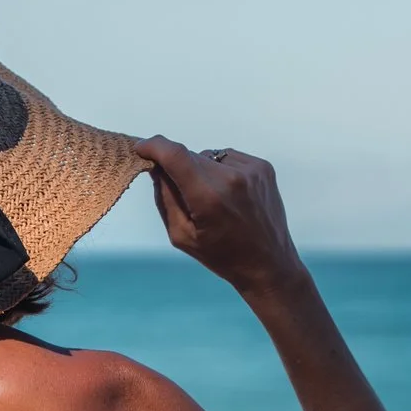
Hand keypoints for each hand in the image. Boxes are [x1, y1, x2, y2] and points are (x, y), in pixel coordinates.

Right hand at [133, 137, 306, 298]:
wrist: (268, 264)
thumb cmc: (222, 255)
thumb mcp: (182, 236)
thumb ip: (165, 199)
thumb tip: (156, 167)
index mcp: (208, 198)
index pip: (175, 155)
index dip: (153, 146)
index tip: (141, 148)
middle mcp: (231, 179)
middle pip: (190, 156)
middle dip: (178, 167)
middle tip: (184, 193)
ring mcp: (251, 171)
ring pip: (209, 156)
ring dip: (201, 170)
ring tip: (213, 199)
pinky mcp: (263, 167)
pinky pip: (228, 158)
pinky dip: (221, 170)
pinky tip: (229, 195)